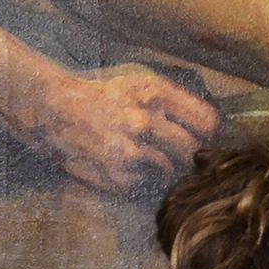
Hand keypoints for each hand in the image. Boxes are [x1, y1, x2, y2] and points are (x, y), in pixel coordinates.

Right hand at [29, 64, 220, 193]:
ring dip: (161, 167)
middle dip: (187, 155)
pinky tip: (122, 164)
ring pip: (170, 170)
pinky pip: (143, 183)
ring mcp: (131, 150)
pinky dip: (137, 178)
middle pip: (192, 151)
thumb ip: (175, 102)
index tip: (203, 137)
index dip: (208, 133)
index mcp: (155, 94)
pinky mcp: (117, 173)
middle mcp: (146, 121)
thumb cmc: (102, 96)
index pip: (206, 122)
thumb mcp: (139, 84)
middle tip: (174, 152)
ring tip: (141, 154)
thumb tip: (213, 127)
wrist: (55, 108)